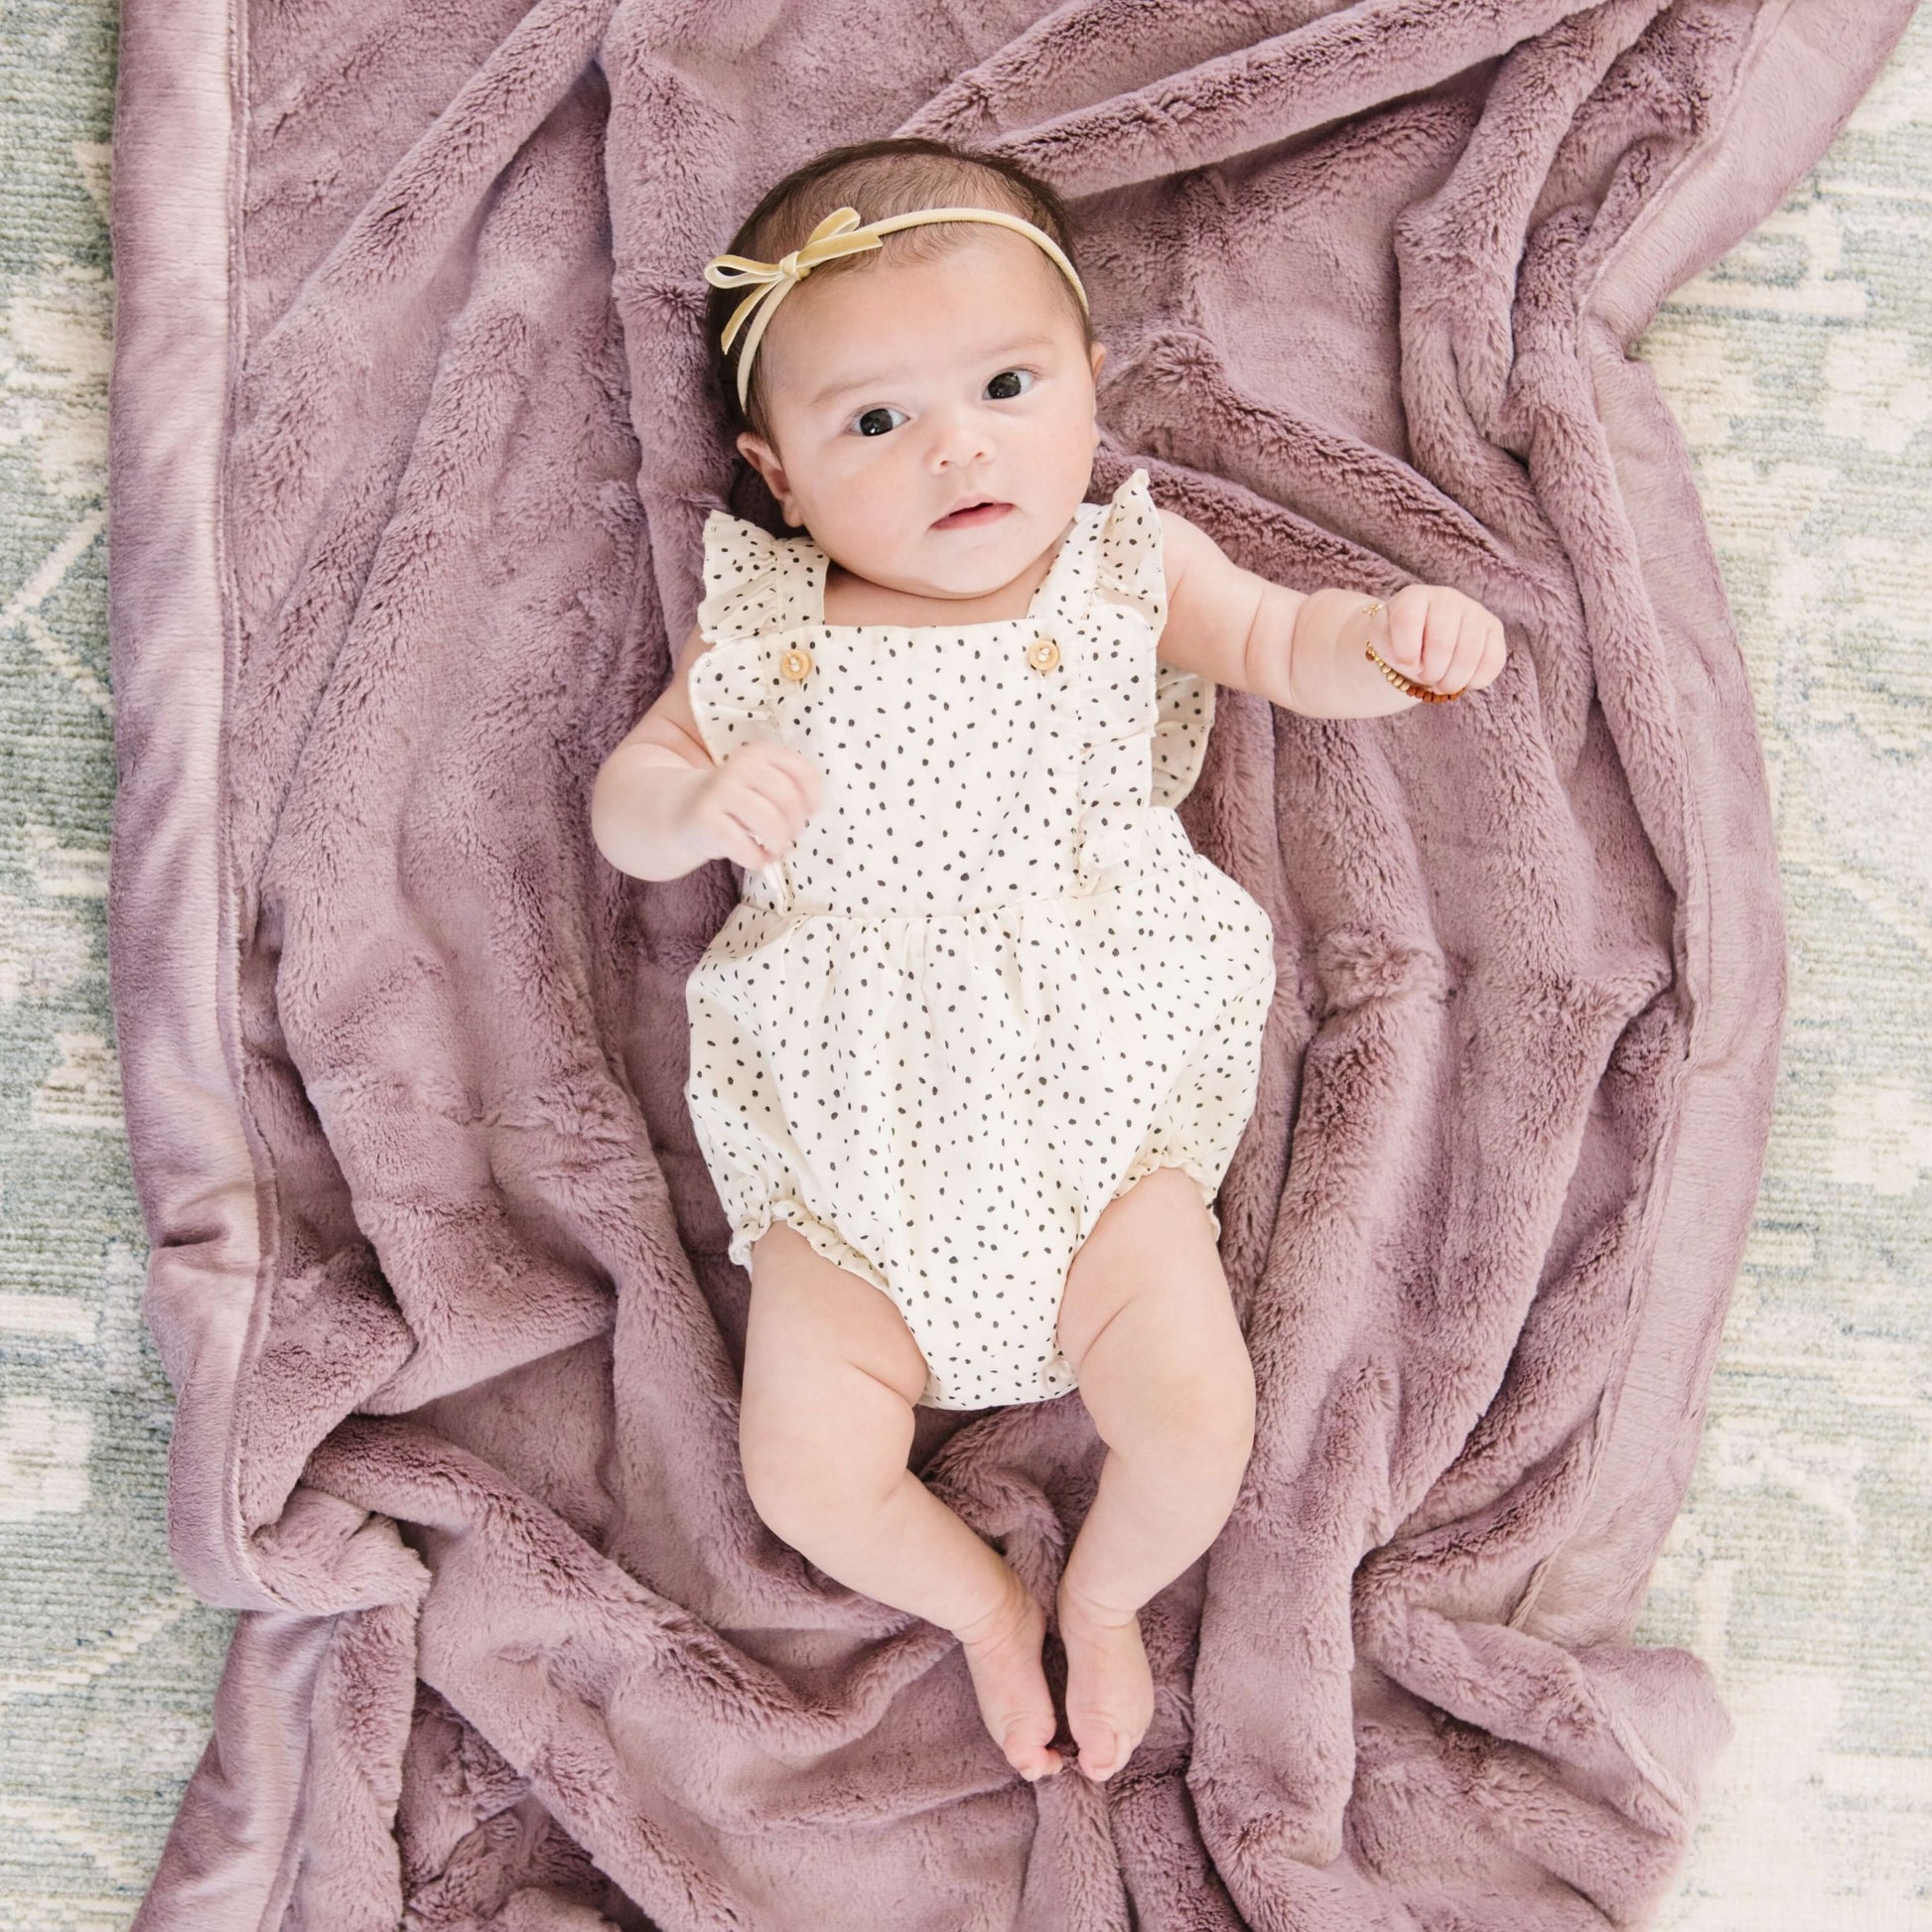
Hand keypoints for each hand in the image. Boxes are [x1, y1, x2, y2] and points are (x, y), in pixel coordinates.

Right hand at [683, 739, 824, 871]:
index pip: (804, 773)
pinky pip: (744, 846)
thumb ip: (790, 786)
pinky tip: (755, 859)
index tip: (808, 813)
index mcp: (759, 753)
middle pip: (789, 800)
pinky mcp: (705, 819)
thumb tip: (813, 809)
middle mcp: (740, 765)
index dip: (813, 799)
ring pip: (770, 823)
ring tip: (773, 850)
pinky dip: (757, 859)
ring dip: (778, 844)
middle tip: (787, 837)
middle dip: (795, 826)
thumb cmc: (735, 801)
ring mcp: (720, 791)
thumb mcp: (761, 783)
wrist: (683, 809)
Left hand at [1368, 585, 1506, 699]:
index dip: (1405, 655)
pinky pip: (1493, 662)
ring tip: (1441, 682)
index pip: (1408, 623)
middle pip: (1442, 644)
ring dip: (1451, 681)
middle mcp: (1447, 598)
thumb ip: (1385, 644)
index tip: (1405, 663)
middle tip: (1425, 676)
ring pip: (1470, 656)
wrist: (1418, 643)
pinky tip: (1462, 680)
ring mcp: (1474, 611)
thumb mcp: (1379, 640)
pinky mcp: (1494, 629)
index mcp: (1414, 597)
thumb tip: (1413, 661)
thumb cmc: (1396, 642)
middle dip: (1430, 673)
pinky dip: (1475, 681)